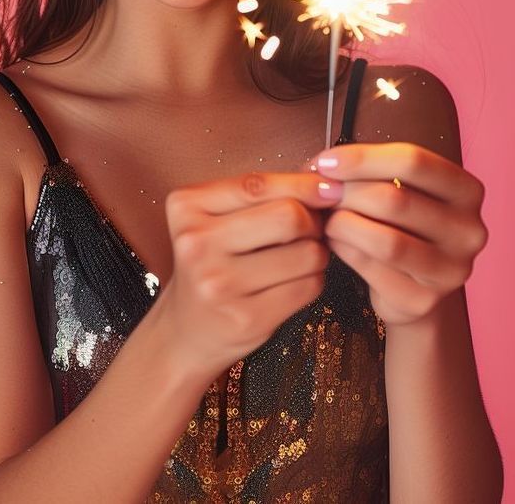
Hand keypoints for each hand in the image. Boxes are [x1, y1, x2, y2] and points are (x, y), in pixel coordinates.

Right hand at [155, 171, 343, 378]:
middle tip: (311, 229)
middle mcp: (196, 244)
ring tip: (301, 256)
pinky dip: (313, 280)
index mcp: (186, 207)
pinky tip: (295, 280)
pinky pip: (308, 286)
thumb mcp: (216, 218)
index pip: (257, 184)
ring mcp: (219, 284)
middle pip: (288, 216)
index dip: (302, 183)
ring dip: (317, 252)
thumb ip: (260, 195)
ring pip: (307, 253)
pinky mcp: (246, 318)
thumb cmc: (211, 263)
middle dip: (312, 220)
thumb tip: (326, 186)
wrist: (187, 330)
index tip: (327, 187)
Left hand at [311, 142, 488, 327]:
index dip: (363, 158)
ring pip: (384, 240)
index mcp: (467, 191)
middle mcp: (469, 231)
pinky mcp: (423, 300)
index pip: (413, 162)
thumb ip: (370, 171)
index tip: (326, 162)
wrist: (411, 284)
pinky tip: (334, 242)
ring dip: (343, 224)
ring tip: (327, 218)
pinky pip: (371, 268)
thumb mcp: (398, 187)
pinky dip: (343, 250)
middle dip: (347, 193)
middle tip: (322, 195)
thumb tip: (325, 165)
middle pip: (395, 200)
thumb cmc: (400, 223)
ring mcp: (451, 271)